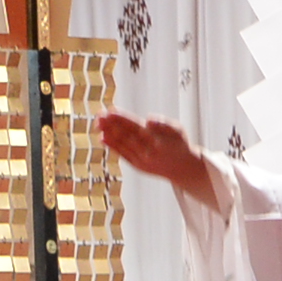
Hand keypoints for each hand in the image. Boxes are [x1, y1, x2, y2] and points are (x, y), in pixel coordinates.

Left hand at [100, 112, 228, 217]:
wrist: (184, 169)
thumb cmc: (180, 145)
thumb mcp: (178, 130)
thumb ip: (164, 123)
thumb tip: (148, 119)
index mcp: (158, 141)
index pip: (136, 127)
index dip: (122, 119)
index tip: (110, 110)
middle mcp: (148, 152)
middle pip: (126, 136)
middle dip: (111, 125)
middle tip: (99, 115)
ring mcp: (142, 160)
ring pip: (122, 146)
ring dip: (108, 134)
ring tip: (98, 124)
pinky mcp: (138, 166)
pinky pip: (123, 155)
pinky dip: (112, 147)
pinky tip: (102, 138)